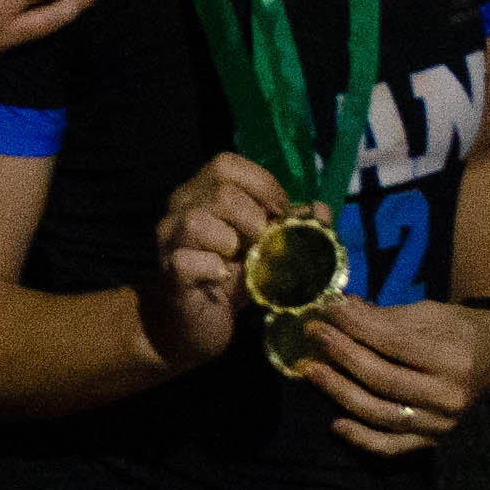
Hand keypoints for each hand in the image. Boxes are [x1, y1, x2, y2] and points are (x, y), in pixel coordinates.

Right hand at [142, 151, 289, 375]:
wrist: (197, 326)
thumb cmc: (232, 281)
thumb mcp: (267, 249)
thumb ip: (294, 227)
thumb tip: (320, 210)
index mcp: (202, 192)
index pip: (227, 164)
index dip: (262, 185)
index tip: (281, 215)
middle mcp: (179, 207)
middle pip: (220, 191)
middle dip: (254, 219)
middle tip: (262, 245)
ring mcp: (168, 240)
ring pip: (196, 221)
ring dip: (231, 242)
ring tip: (240, 262)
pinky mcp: (168, 272)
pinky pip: (187, 261)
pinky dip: (214, 269)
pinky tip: (223, 279)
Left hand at [295, 295, 489, 455]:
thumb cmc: (459, 332)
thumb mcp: (430, 314)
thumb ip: (386, 317)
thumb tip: (341, 309)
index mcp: (452, 358)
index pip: (393, 343)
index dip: (355, 327)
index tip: (326, 311)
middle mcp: (448, 396)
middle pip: (382, 378)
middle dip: (342, 355)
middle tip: (314, 335)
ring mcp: (440, 425)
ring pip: (380, 413)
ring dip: (340, 392)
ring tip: (312, 371)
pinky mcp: (431, 443)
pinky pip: (390, 447)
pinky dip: (361, 439)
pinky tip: (335, 424)